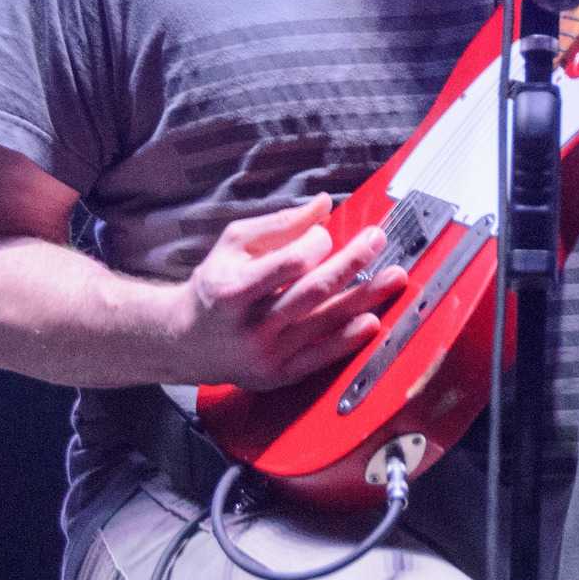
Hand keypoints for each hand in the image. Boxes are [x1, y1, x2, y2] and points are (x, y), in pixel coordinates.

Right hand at [171, 196, 407, 391]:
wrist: (185, 342)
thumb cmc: (214, 286)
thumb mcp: (233, 245)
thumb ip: (279, 225)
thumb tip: (324, 204)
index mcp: (233, 290)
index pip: (287, 264)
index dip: (314, 245)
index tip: (326, 234)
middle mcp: (250, 326)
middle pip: (312, 292)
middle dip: (351, 264)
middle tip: (377, 241)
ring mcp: (266, 354)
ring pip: (324, 323)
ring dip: (364, 298)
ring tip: (393, 277)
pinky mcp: (279, 375)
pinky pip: (320, 357)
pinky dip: (348, 339)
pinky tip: (372, 322)